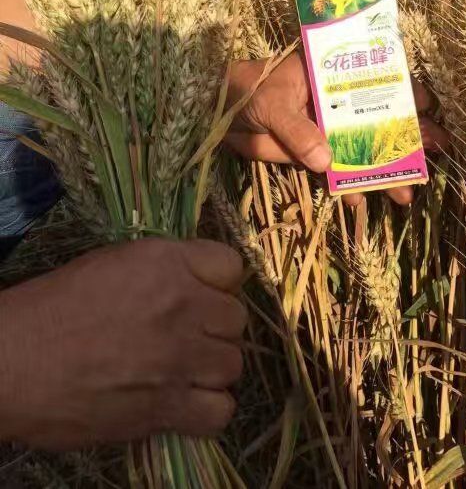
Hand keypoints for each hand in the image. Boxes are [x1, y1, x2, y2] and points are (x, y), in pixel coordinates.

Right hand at [0, 238, 246, 449]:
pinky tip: (185, 403)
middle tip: (185, 337)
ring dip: (211, 369)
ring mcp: (178, 358)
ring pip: (233, 364)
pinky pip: (221, 410)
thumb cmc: (55, 306)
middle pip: (236, 318)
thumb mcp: (113, 264)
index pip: (232, 267)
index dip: (218, 284)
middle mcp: (183, 305)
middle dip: (214, 328)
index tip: (200, 295)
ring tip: (182, 371)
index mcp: (167, 263)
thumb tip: (196, 285)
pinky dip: (209, 410)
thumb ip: (165, 270)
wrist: (13, 361)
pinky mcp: (166, 407)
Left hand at [225, 53, 448, 206]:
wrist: (218, 110)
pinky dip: (349, 187)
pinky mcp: (313, 152)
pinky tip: (360, 202)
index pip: (378, 79)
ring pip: (364, 150)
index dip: (406, 93)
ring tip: (406, 195)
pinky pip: (337, 171)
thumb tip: (326, 162)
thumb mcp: (273, 104)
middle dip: (409, 138)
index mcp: (333, 75)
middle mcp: (338, 101)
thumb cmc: (248, 91)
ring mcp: (328, 129)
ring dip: (384, 172)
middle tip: (438, 153)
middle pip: (381, 119)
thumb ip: (298, 131)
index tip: (428, 110)